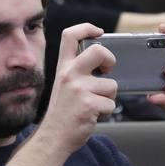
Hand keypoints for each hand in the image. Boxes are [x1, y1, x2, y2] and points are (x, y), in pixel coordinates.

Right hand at [31, 23, 119, 158]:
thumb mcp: (63, 85)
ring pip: (112, 85)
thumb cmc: (62, 112)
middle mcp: (69, 74)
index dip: (87, 28)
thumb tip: (102, 62)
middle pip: (99, 51)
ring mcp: (79, 89)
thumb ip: (77, 71)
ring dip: (108, 97)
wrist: (53, 137)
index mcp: (63, 67)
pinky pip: (111, 104)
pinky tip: (93, 115)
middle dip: (110, 59)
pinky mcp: (89, 104)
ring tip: (94, 104)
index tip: (99, 32)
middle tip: (108, 70)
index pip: (70, 35)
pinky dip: (106, 112)